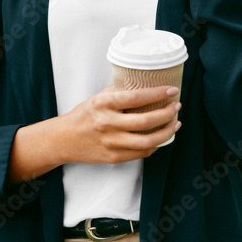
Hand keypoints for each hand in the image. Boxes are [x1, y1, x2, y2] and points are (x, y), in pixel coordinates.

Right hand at [62, 84, 181, 163]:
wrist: (65, 139)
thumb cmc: (84, 115)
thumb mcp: (98, 98)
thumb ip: (119, 92)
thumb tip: (143, 83)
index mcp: (104, 104)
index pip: (136, 97)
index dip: (158, 94)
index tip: (172, 90)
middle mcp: (108, 123)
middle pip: (146, 121)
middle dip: (167, 113)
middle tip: (176, 107)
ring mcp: (112, 142)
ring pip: (147, 141)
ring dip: (167, 132)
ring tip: (175, 124)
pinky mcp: (114, 157)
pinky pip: (142, 153)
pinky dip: (155, 145)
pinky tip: (161, 138)